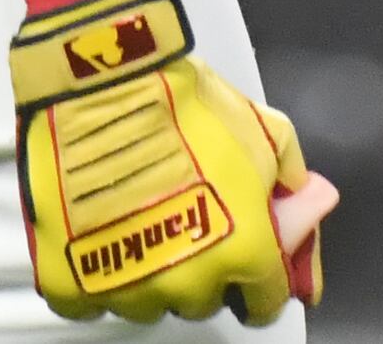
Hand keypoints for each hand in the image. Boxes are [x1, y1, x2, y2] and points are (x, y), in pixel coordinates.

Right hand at [11, 0, 330, 323]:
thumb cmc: (184, 101)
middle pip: (205, 300)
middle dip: (204, 267)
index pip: (267, 300)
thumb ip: (291, 178)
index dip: (262, 277)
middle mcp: (188, 284)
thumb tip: (311, 203)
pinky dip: (93, 277)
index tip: (248, 258)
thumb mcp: (261, 128)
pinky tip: (97, 235)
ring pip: (148, 303)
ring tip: (138, 216)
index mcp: (245, 252)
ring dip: (149, 272)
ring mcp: (126, 288)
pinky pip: (89, 303)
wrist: (103, 79)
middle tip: (187, 215)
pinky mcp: (70, 283)